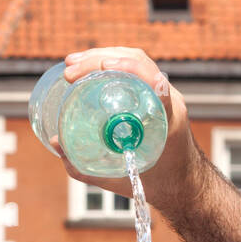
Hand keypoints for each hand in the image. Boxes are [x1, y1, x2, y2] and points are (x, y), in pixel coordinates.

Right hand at [54, 46, 196, 207]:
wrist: (184, 185)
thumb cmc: (156, 184)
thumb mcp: (119, 180)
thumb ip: (85, 167)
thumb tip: (56, 142)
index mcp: (169, 119)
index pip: (155, 82)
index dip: (131, 69)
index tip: (104, 66)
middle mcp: (170, 100)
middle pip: (139, 63)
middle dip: (101, 59)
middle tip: (70, 71)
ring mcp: (165, 95)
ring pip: (137, 61)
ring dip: (104, 56)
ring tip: (72, 63)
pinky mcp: (158, 95)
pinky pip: (136, 71)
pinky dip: (112, 64)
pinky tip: (91, 66)